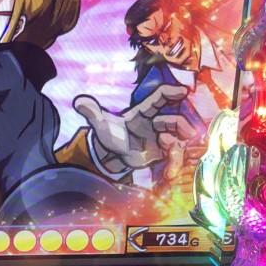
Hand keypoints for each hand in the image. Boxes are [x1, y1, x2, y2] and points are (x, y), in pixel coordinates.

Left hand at [74, 84, 192, 170]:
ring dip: (178, 149)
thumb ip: (92, 112)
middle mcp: (155, 124)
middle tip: (187, 134)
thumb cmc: (110, 134)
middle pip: (173, 120)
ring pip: (177, 139)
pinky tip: (169, 175)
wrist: (113, 154)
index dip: (170, 93)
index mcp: (142, 113)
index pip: (158, 99)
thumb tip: (78, 102)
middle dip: (182, 125)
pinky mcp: (162, 154)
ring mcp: (161, 139)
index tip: (183, 90)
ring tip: (171, 160)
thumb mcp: (101, 124)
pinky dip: (174, 165)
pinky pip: (174, 157)